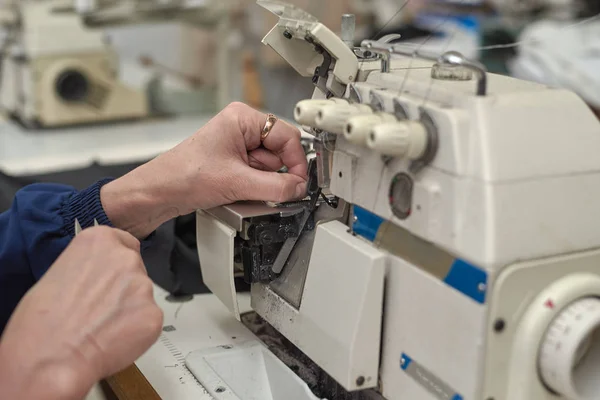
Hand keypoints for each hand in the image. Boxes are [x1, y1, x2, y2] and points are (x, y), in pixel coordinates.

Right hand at [0, 227, 162, 399]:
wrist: (50, 359)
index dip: (116, 263)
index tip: (109, 276)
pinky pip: (148, 320)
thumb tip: (96, 280)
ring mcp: (144, 286)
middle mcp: (126, 258)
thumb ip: (87, 269)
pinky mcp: (154, 314)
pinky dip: (136, 331)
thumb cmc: (40, 322)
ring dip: (129, 310)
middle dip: (123, 287)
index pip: (124, 242)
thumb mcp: (57, 274)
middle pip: (135, 269)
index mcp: (100, 240)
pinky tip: (112, 341)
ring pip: (142, 296)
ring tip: (101, 329)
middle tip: (100, 309)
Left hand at [101, 102, 308, 238]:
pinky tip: (239, 192)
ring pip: (269, 165)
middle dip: (276, 173)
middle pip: (279, 151)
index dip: (296, 161)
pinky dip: (255, 186)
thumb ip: (276, 186)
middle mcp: (241, 127)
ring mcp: (237, 144)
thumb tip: (299, 188)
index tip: (299, 183)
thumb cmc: (184, 176)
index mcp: (242, 118)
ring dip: (263, 182)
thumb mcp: (238, 182)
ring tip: (242, 189)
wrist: (159, 193)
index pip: (287, 136)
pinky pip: (257, 173)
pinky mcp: (233, 161)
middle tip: (266, 189)